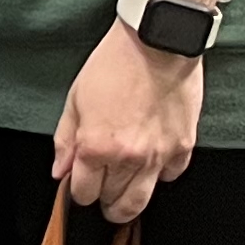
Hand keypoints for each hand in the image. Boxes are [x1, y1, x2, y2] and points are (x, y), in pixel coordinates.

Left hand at [52, 20, 202, 223]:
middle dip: (102, 198)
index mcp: (96, 147)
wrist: (157, 42)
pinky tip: (151, 163)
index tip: (80, 183)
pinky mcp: (183, 147)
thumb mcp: (76, 98)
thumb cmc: (114, 64)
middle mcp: (128, 158)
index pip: (83, 193)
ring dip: (128, 200)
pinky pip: (170, 177)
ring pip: (142, 201)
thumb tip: (60, 171)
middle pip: (112, 202)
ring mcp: (159, 155)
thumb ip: (65, 140)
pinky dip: (159, 175)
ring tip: (122, 193)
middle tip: (101, 189)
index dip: (78, 191)